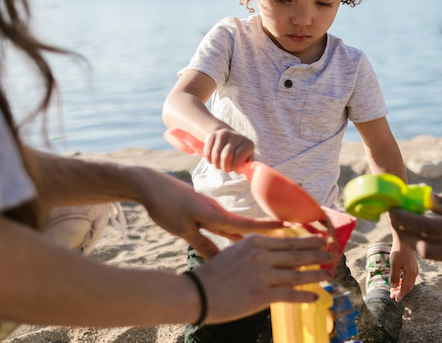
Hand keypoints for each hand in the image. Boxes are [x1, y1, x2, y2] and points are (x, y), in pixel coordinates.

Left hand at [135, 167, 283, 257]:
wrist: (150, 184)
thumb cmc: (165, 206)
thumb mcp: (182, 229)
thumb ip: (202, 244)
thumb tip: (219, 259)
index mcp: (214, 215)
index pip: (246, 225)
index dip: (267, 227)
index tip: (288, 225)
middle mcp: (216, 211)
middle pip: (242, 226)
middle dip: (261, 232)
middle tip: (282, 237)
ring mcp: (209, 210)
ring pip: (231, 226)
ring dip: (244, 235)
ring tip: (261, 244)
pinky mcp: (201, 210)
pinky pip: (221, 224)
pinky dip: (230, 232)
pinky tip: (232, 239)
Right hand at [195, 233, 331, 323]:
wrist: (197, 293)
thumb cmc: (214, 273)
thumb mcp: (237, 250)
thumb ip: (257, 248)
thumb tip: (276, 248)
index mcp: (257, 242)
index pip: (290, 241)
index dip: (309, 242)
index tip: (321, 241)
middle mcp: (263, 255)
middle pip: (298, 255)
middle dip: (317, 255)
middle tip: (331, 255)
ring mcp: (264, 275)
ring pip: (298, 273)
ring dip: (317, 274)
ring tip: (328, 274)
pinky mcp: (263, 295)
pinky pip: (290, 294)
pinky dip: (305, 296)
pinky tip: (315, 297)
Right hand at [203, 128, 253, 172]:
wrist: (227, 137)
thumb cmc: (238, 153)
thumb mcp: (245, 160)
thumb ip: (247, 170)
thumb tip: (250, 180)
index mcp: (248, 144)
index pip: (239, 156)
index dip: (235, 167)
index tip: (235, 170)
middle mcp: (237, 137)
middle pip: (226, 156)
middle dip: (225, 167)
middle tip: (226, 169)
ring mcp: (224, 134)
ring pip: (216, 155)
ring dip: (217, 164)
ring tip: (220, 164)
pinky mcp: (213, 135)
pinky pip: (208, 152)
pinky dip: (209, 160)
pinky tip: (213, 159)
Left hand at [389, 190, 441, 263]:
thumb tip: (425, 201)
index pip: (430, 228)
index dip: (408, 220)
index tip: (394, 209)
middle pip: (427, 250)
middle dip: (407, 235)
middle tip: (395, 218)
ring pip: (436, 256)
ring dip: (418, 241)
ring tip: (407, 222)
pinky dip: (433, 244)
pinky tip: (427, 230)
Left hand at [389, 242, 417, 300]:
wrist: (404, 240)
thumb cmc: (398, 251)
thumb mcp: (394, 264)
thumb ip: (394, 276)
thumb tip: (394, 287)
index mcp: (410, 273)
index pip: (405, 288)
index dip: (400, 295)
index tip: (395, 299)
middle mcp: (414, 272)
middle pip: (408, 287)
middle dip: (400, 293)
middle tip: (392, 296)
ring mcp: (414, 270)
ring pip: (409, 283)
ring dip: (401, 288)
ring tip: (392, 290)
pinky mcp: (413, 267)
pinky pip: (409, 279)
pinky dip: (403, 283)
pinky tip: (397, 282)